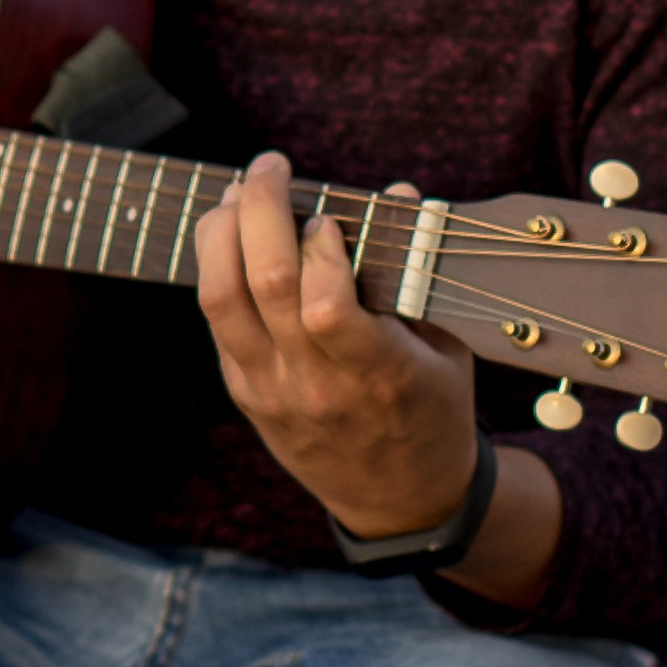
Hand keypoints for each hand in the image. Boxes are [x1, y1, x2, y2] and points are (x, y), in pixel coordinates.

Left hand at [196, 153, 483, 540]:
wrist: (399, 500)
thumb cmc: (433, 409)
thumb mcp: (449, 347)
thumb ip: (418, 271)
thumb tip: (396, 191)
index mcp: (380, 376)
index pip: (327, 308)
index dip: (320, 250)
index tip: (328, 215)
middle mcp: (316, 386)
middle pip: (265, 286)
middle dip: (260, 209)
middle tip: (270, 166)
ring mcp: (271, 391)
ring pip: (220, 300)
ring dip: (220, 233)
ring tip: (236, 193)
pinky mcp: (244, 393)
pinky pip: (217, 320)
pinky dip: (217, 267)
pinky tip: (230, 234)